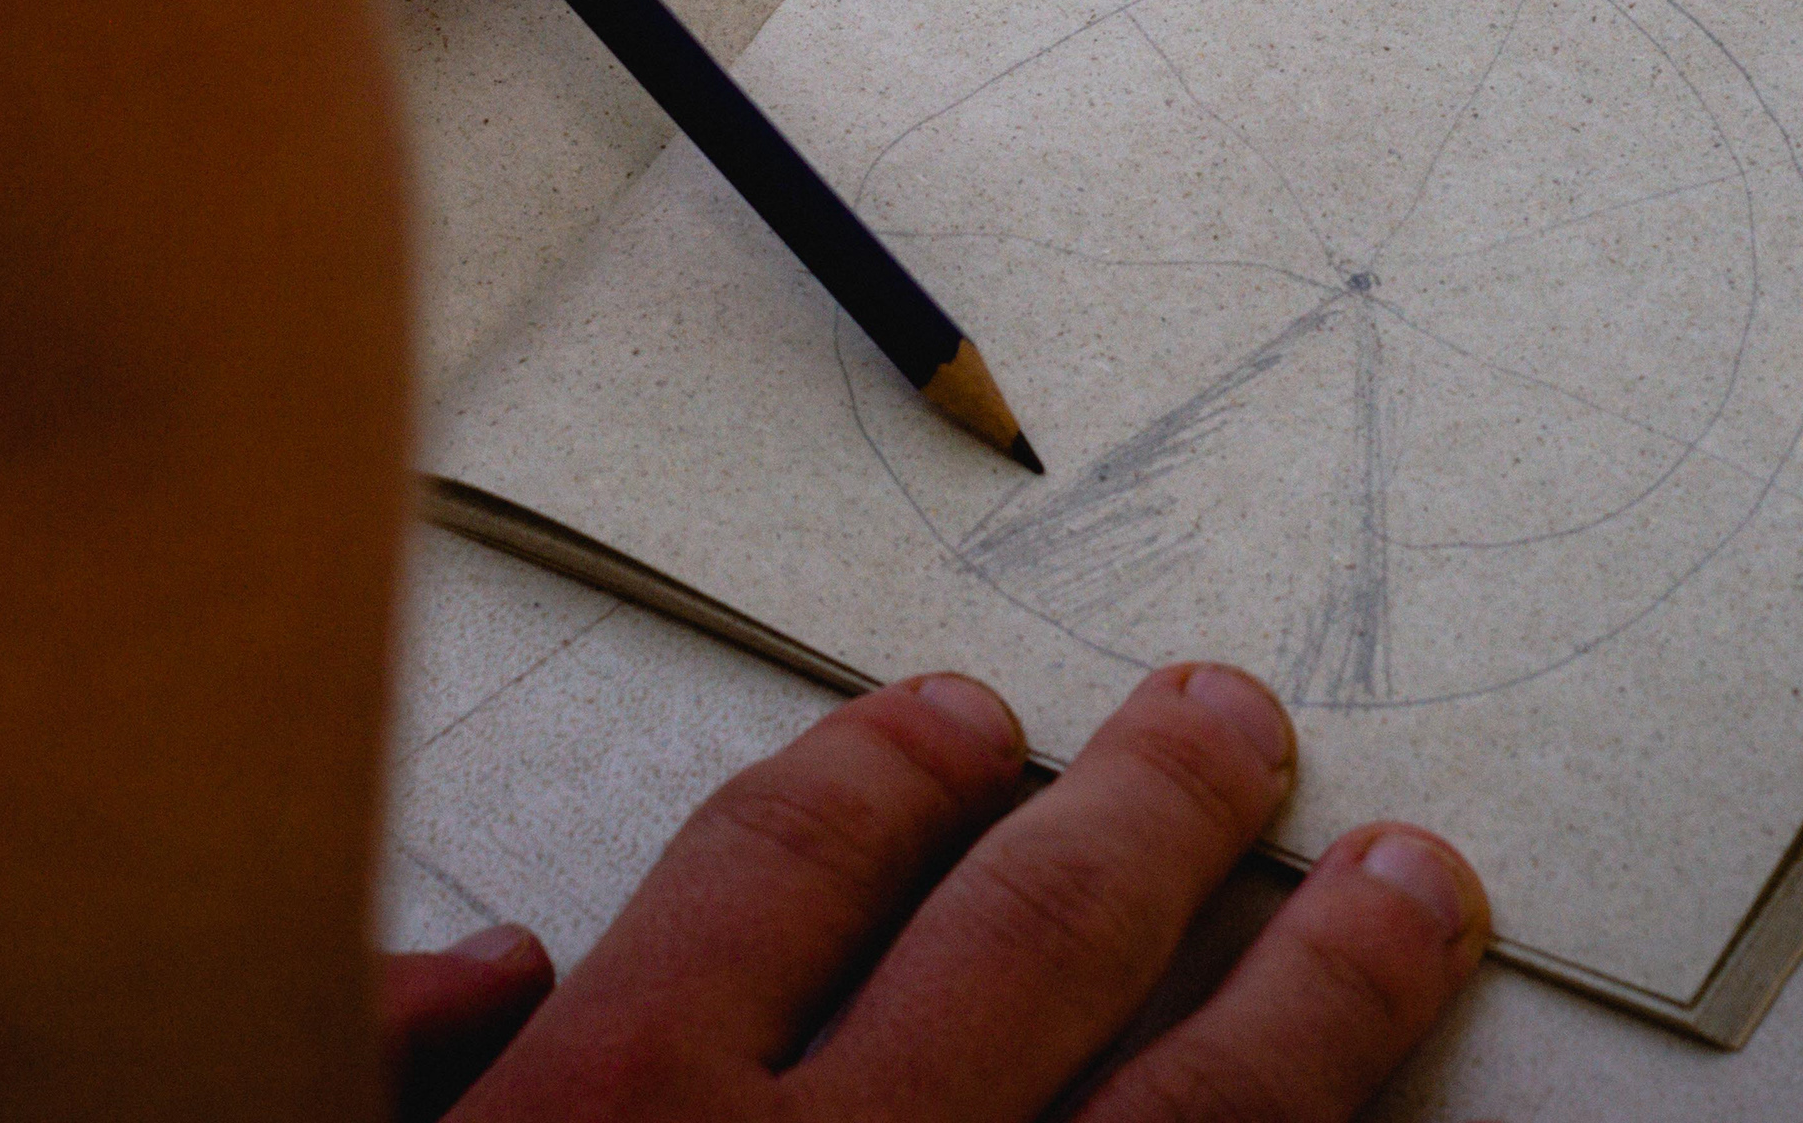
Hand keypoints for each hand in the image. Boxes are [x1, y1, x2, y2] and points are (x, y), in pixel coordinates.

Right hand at [405, 663, 1489, 1121]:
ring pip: (1202, 1106)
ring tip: (1415, 890)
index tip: (964, 719)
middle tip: (1236, 721)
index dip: (892, 765)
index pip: (794, 861)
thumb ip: (387, 1083)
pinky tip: (1384, 1102)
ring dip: (1326, 981)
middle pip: (1034, 934)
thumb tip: (481, 960)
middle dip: (1156, 807)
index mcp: (615, 1114)